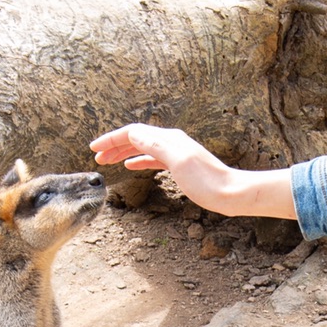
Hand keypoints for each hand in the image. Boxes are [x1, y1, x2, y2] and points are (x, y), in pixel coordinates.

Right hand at [90, 124, 296, 218]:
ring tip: (107, 160)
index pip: (133, 132)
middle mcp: (172, 141)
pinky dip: (139, 160)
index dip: (112, 139)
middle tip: (96, 156)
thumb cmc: (208, 182)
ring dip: (124, 152)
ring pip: (143, 147)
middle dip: (114, 145)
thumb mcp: (179, 161)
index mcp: (169, 139)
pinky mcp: (181, 165)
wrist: (232, 193)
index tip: (94, 149)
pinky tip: (132, 166)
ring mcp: (177, 153)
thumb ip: (156, 145)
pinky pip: (153, 158)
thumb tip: (134, 134)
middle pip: (136, 137)